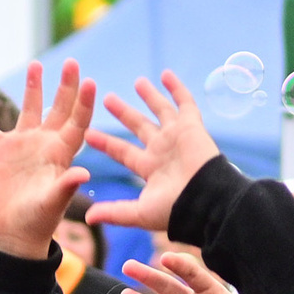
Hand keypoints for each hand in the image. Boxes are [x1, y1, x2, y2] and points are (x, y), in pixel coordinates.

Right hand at [0, 58, 95, 259]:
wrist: (12, 235)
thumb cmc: (37, 223)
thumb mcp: (53, 205)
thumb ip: (65, 187)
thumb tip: (83, 173)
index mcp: (61, 155)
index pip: (77, 123)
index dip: (83, 103)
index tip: (89, 81)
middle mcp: (44, 145)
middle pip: (58, 109)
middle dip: (65, 86)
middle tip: (71, 62)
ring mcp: (21, 146)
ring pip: (29, 110)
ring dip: (33, 88)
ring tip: (36, 65)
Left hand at [83, 71, 222, 233]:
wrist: (205, 201)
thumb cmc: (174, 209)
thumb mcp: (139, 212)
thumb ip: (114, 212)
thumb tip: (88, 218)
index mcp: (150, 169)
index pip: (123, 152)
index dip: (106, 143)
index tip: (88, 134)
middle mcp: (162, 151)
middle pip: (139, 127)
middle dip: (124, 114)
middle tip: (108, 100)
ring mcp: (177, 137)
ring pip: (161, 111)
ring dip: (150, 97)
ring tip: (137, 82)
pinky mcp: (192, 127)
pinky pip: (185, 103)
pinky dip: (177, 89)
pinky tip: (166, 74)